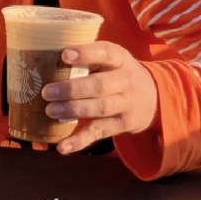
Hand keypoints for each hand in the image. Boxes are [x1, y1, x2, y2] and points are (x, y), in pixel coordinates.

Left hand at [40, 41, 157, 154]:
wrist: (154, 97)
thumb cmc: (118, 73)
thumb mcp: (111, 60)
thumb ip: (89, 59)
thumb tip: (47, 61)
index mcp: (120, 59)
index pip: (106, 53)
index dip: (86, 54)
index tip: (64, 55)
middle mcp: (126, 81)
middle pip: (100, 85)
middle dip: (72, 89)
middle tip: (47, 92)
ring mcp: (126, 104)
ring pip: (100, 108)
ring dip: (73, 110)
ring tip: (51, 111)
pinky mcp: (122, 124)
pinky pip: (99, 132)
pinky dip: (80, 141)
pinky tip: (63, 147)